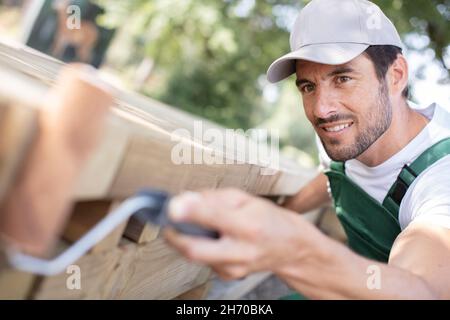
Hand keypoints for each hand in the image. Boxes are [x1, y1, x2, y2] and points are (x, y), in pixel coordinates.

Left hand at [164, 188, 320, 279]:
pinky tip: (210, 238)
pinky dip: (199, 246)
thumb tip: (185, 199)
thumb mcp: (245, 198)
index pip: (214, 218)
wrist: (289, 247)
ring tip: (191, 225)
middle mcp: (241, 251)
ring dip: (185, 239)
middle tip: (166, 222)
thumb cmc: (267, 218)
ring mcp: (234, 268)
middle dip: (173, 236)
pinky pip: (203, 260)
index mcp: (248, 225)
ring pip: (195, 256)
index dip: (189, 211)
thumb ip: (215, 198)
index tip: (171, 205)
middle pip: (195, 250)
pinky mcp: (228, 276)